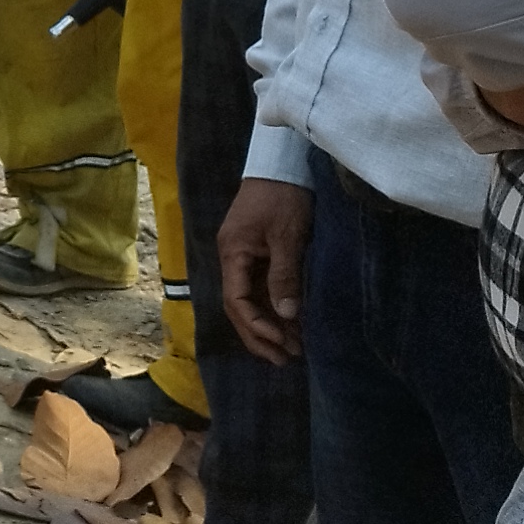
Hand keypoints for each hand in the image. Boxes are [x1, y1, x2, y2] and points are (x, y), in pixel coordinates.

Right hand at [214, 178, 313, 367]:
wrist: (281, 164)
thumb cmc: (283, 197)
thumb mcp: (288, 236)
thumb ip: (285, 275)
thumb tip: (287, 315)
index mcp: (232, 254)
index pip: (236, 301)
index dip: (257, 325)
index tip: (282, 342)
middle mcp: (232, 259)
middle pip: (238, 307)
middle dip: (259, 335)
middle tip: (285, 359)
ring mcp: (243, 258)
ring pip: (249, 302)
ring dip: (268, 327)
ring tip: (291, 350)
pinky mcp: (257, 255)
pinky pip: (260, 290)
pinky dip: (273, 311)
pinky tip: (291, 325)